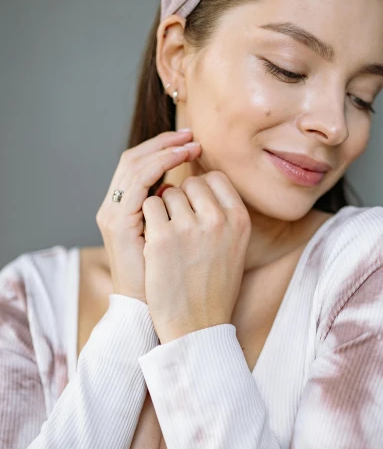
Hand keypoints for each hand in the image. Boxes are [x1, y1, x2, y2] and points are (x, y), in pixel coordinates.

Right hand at [95, 130, 200, 303]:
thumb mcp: (178, 241)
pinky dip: (160, 165)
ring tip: (191, 144)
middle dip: (164, 143)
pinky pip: (138, 182)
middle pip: (133, 158)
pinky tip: (181, 160)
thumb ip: (181, 215)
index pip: (141, 166)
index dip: (164, 149)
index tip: (192, 142)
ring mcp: (113, 215)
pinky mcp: (118, 223)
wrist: (151, 314)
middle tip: (192, 135)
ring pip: (134, 164)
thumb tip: (203, 192)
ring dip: (164, 150)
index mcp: (126, 211)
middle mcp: (113, 209)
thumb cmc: (170, 283)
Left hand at [141, 171, 251, 343]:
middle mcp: (218, 219)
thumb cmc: (213, 287)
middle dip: (180, 198)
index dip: (200, 188)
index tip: (194, 206)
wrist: (197, 326)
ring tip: (169, 239)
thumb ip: (223, 215)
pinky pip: (150, 207)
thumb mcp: (233, 247)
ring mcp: (188, 226)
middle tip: (180, 229)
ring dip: (162, 210)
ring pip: (166, 193)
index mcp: (239, 219)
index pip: (215, 178)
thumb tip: (202, 184)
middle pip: (190, 183)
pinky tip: (154, 243)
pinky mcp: (162, 237)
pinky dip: (148, 220)